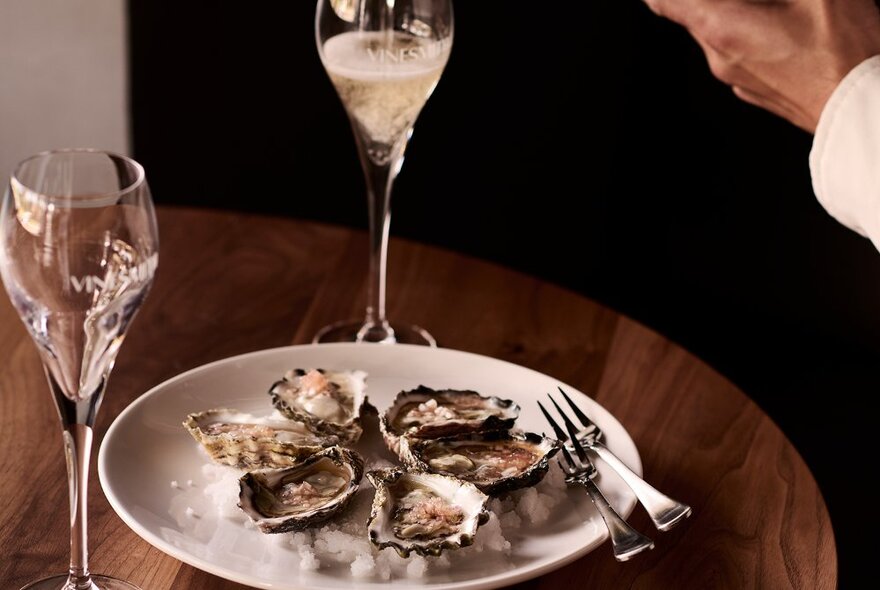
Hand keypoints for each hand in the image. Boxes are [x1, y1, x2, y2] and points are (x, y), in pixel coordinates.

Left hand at [643, 0, 879, 131]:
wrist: (865, 113)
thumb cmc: (847, 52)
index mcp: (723, 28)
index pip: (666, 2)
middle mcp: (720, 59)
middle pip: (694, 13)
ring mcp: (737, 80)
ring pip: (720, 32)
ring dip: (733, 11)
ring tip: (774, 6)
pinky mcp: (757, 90)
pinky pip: (741, 52)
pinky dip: (749, 30)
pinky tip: (782, 21)